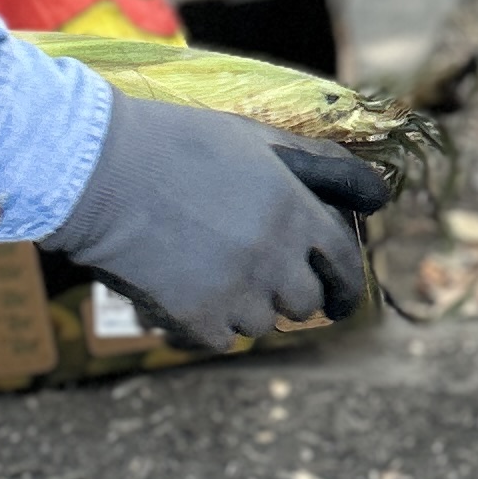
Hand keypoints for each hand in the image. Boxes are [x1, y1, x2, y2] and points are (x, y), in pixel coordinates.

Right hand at [48, 95, 389, 351]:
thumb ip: (322, 168)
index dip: (347, 281)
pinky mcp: (195, 316)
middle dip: (293, 293)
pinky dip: (212, 322)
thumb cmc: (179, 145)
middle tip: (265, 277)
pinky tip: (189, 287)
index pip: (345, 261)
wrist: (99, 171)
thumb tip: (377, 197)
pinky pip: (223, 338)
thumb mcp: (257, 140)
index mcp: (296, 210)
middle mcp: (274, 256)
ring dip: (249, 306)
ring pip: (264, 322)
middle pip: (307, 302)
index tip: (341, 296)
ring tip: (212, 270)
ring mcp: (235, 290)